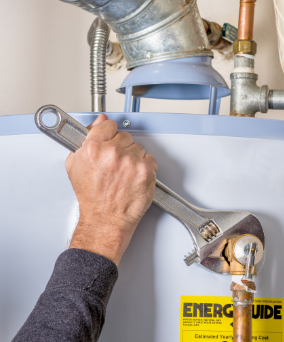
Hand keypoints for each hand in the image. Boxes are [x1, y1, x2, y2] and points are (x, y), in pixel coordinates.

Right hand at [66, 114, 156, 264]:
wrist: (105, 219)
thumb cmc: (91, 197)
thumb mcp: (75, 165)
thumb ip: (86, 140)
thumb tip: (98, 122)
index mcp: (93, 148)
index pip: (108, 125)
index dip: (108, 134)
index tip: (109, 140)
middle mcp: (113, 153)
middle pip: (124, 136)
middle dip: (120, 148)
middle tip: (115, 164)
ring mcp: (131, 161)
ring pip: (137, 147)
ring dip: (133, 157)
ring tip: (123, 173)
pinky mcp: (146, 170)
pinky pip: (150, 158)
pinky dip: (144, 166)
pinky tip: (133, 177)